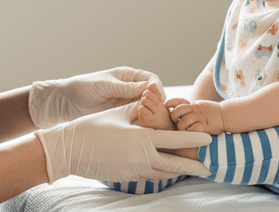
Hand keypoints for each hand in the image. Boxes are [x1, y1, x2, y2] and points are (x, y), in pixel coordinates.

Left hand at [29, 67, 164, 128]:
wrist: (64, 104)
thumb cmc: (81, 88)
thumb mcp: (103, 86)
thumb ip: (124, 88)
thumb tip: (147, 88)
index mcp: (129, 77)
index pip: (152, 80)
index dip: (157, 89)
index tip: (156, 97)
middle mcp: (132, 91)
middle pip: (154, 97)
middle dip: (158, 105)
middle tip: (154, 113)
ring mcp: (128, 106)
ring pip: (149, 111)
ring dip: (152, 117)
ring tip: (147, 123)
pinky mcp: (123, 119)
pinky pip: (139, 123)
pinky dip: (143, 127)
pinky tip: (141, 132)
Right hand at [35, 102, 211, 183]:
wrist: (69, 150)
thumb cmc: (92, 128)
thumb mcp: (119, 114)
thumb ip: (139, 109)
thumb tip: (152, 100)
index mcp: (142, 138)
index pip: (175, 140)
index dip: (194, 140)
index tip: (208, 139)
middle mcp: (141, 157)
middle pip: (174, 164)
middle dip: (193, 166)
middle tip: (209, 167)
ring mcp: (134, 170)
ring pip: (163, 173)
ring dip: (178, 171)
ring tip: (191, 169)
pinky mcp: (126, 178)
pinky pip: (149, 176)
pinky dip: (161, 173)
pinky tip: (166, 170)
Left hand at [167, 98, 224, 134]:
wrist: (225, 115)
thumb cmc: (211, 113)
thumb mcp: (199, 106)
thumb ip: (190, 108)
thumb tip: (177, 109)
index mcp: (193, 105)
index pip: (178, 101)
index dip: (170, 103)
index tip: (166, 106)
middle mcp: (195, 109)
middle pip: (178, 111)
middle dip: (174, 118)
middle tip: (176, 123)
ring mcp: (200, 117)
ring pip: (183, 122)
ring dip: (180, 128)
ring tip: (183, 131)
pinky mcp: (205, 125)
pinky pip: (193, 129)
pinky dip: (190, 133)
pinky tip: (191, 134)